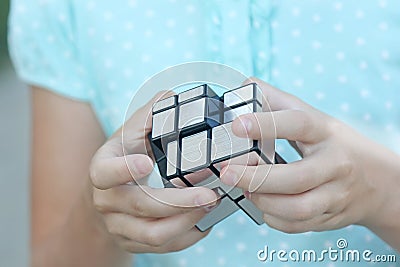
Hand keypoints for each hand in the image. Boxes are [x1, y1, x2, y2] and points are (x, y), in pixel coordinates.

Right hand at [89, 91, 217, 252]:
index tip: (147, 163)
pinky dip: (186, 236)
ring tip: (211, 205)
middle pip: (141, 206)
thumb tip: (172, 96)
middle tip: (210, 194)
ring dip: (186, 221)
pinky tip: (203, 221)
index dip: (123, 170)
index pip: (105, 172)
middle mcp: (106, 201)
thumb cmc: (125, 157)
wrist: (109, 195)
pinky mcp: (132, 243)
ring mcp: (117, 225)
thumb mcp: (131, 133)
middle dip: (179, 202)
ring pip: (153, 234)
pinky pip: (162, 247)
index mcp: (102, 168)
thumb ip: (149, 115)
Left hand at [220, 78, 399, 239]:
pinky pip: (298, 225)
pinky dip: (274, 219)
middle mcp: (335, 164)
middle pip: (296, 177)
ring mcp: (336, 194)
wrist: (376, 180)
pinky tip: (263, 206)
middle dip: (256, 178)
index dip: (266, 124)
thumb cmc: (334, 144)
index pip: (298, 124)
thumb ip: (277, 102)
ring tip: (246, 190)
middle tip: (228, 173)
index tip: (236, 125)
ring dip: (264, 201)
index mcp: (326, 132)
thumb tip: (245, 87)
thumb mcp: (313, 118)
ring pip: (298, 208)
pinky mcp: (332, 217)